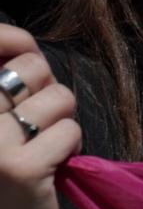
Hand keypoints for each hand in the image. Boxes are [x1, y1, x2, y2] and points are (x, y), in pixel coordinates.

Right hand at [0, 26, 81, 208]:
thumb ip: (3, 90)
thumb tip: (24, 46)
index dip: (14, 39)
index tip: (22, 46)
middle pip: (31, 68)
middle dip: (46, 90)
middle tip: (38, 123)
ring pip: (58, 98)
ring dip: (62, 122)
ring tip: (43, 148)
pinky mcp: (20, 169)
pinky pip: (70, 132)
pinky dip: (71, 149)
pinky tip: (51, 169)